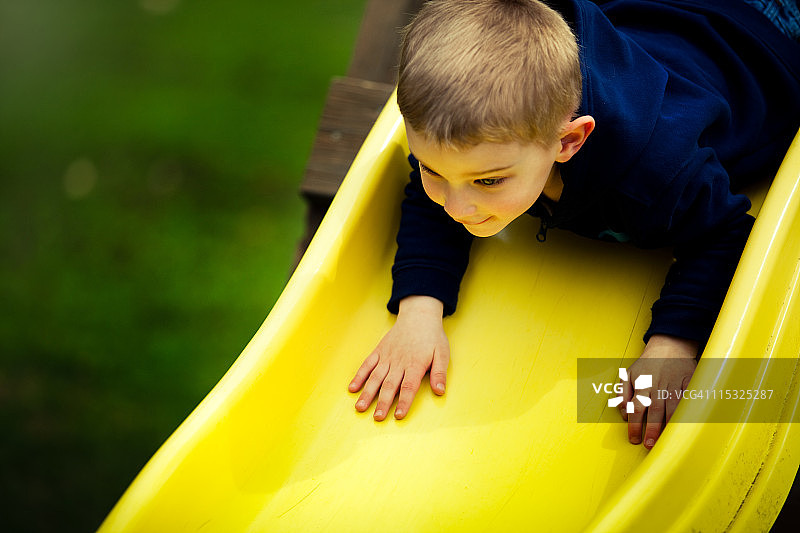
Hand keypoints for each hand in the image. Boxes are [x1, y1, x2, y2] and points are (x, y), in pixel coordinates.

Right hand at [348, 296, 448, 420]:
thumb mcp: (442, 353)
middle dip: (382, 402)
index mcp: (416, 364)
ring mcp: (387, 356)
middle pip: (390, 385)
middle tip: (377, 418)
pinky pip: (367, 364)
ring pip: (376, 377)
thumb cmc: (432, 337)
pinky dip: (359, 376)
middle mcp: (399, 362)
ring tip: (360, 407)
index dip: (404, 401)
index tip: (398, 415)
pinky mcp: (379, 351)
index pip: (409, 386)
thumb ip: (440, 373)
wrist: (418, 316)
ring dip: (367, 393)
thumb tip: (440, 391)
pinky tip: (352, 388)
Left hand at [619, 334, 697, 448]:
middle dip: (651, 429)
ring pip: (672, 408)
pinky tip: (684, 425)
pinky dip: (687, 412)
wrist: (669, 346)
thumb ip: (622, 393)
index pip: (636, 408)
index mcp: (642, 384)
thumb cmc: (647, 364)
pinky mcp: (689, 383)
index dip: (634, 425)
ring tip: (666, 441)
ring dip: (668, 425)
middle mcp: (658, 385)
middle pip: (654, 411)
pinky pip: (688, 400)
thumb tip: (622, 413)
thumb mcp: (628, 374)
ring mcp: (675, 384)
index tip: (634, 439)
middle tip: (649, 445)